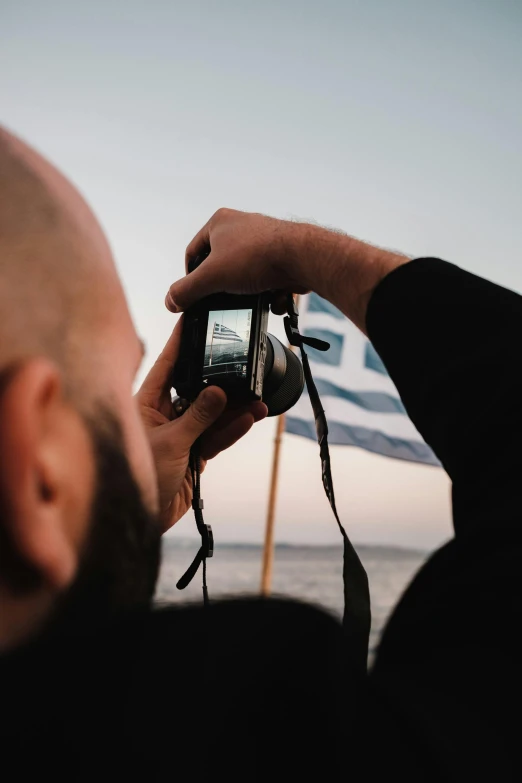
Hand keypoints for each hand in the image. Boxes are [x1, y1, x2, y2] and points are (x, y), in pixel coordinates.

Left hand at [135, 319, 266, 530]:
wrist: (144, 519)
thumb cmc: (140, 478)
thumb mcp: (170, 443)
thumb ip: (197, 417)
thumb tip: (219, 391)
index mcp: (145, 403)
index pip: (166, 366)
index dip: (179, 343)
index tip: (193, 320)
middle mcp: (163, 414)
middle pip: (195, 388)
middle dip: (219, 379)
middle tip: (240, 361)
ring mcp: (180, 434)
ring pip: (212, 414)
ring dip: (234, 408)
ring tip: (257, 398)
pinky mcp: (194, 454)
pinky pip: (217, 436)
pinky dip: (233, 430)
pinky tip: (250, 418)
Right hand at [165, 209, 313, 313]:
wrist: (303, 257)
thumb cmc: (257, 256)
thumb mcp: (212, 277)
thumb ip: (187, 290)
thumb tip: (170, 302)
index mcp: (219, 222)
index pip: (193, 252)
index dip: (190, 277)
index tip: (194, 295)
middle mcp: (241, 226)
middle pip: (220, 265)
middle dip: (224, 287)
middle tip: (224, 302)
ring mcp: (263, 240)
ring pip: (245, 275)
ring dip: (247, 293)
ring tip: (251, 301)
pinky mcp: (281, 255)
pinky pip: (267, 278)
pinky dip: (268, 293)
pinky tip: (272, 299)